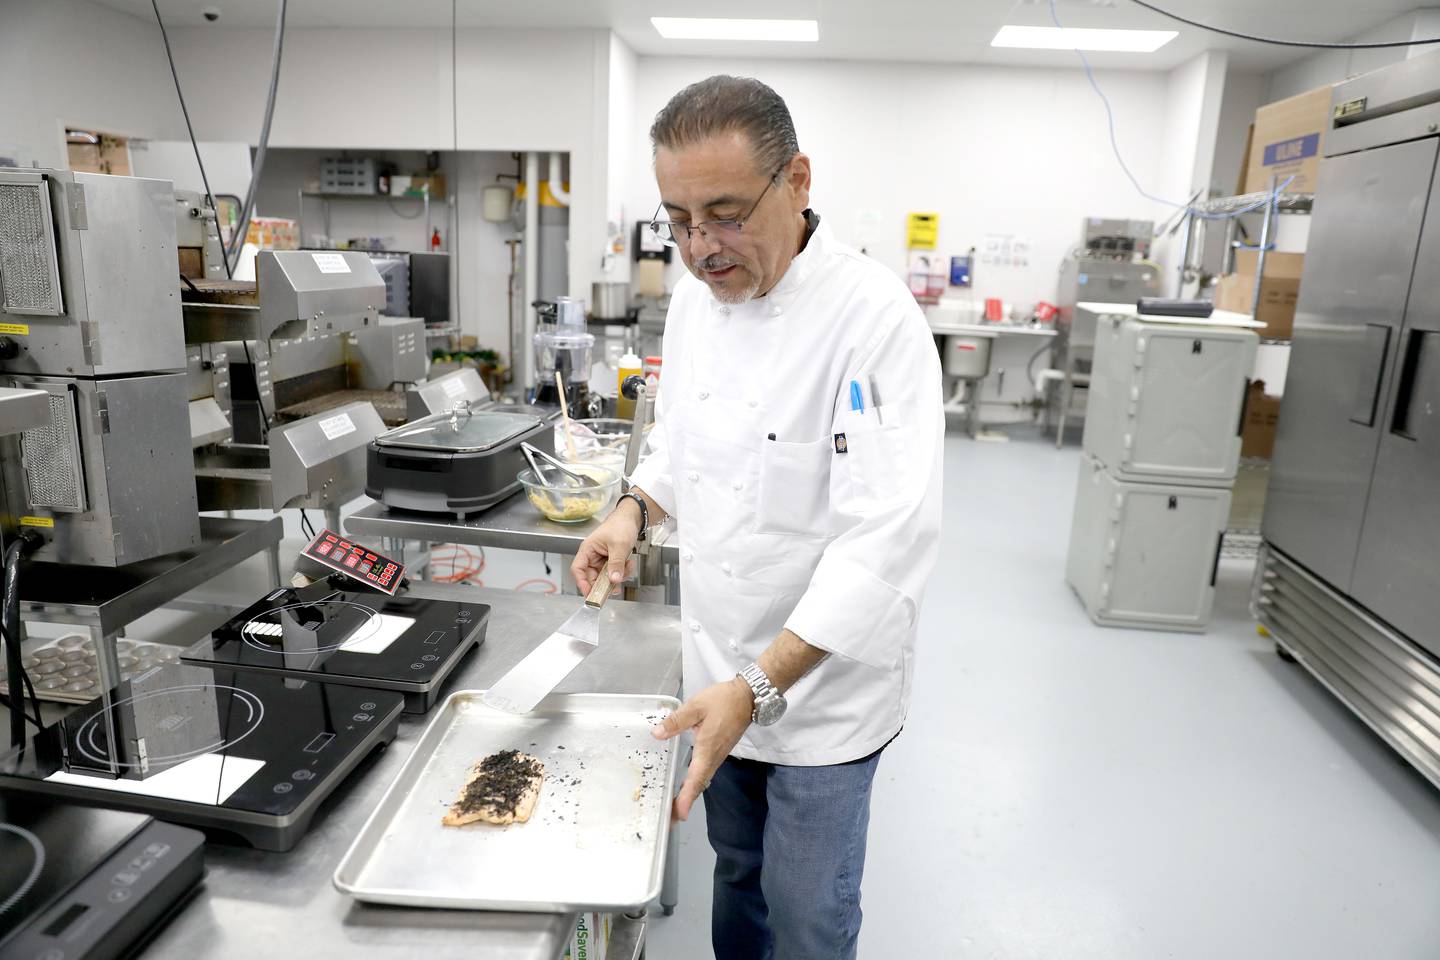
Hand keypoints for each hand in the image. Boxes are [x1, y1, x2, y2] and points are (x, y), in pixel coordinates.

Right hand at [571, 501, 640, 594]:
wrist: (631, 519)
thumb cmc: (620, 525)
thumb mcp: (619, 545)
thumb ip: (616, 563)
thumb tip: (613, 579)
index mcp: (587, 550)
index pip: (577, 569)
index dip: (582, 583)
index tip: (590, 594)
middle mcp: (592, 556)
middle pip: (592, 577)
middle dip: (605, 583)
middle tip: (615, 589)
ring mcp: (601, 560)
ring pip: (605, 577)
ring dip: (618, 576)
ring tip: (628, 566)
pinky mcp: (610, 562)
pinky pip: (614, 573)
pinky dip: (623, 572)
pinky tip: (630, 563)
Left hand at [652, 678, 753, 821]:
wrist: (748, 697)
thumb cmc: (723, 701)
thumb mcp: (696, 706)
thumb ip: (676, 721)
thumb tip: (657, 734)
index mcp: (707, 748)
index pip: (695, 778)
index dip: (686, 797)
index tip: (679, 814)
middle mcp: (714, 757)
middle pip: (699, 784)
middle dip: (686, 801)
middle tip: (672, 817)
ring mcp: (719, 755)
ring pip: (703, 779)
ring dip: (690, 793)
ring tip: (676, 805)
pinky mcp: (720, 751)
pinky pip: (706, 772)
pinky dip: (696, 782)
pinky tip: (688, 783)